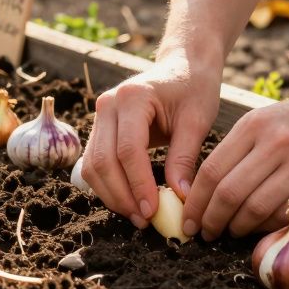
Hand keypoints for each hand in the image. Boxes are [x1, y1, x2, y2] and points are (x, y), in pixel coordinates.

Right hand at [82, 51, 221, 227]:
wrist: (183, 66)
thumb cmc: (194, 89)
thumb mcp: (197, 121)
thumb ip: (184, 158)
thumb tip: (179, 199)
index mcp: (133, 98)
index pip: (128, 150)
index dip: (138, 184)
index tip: (152, 212)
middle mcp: (108, 104)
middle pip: (102, 161)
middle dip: (121, 196)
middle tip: (144, 221)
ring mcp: (100, 115)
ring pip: (92, 166)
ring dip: (111, 195)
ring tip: (138, 216)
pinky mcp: (100, 128)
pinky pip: (95, 163)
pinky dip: (108, 186)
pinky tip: (129, 201)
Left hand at [182, 77, 288, 239]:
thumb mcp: (264, 121)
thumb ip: (237, 150)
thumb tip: (204, 192)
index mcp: (254, 125)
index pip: (212, 170)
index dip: (195, 201)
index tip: (188, 220)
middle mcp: (276, 143)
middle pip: (229, 193)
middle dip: (211, 220)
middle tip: (205, 232)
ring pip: (255, 208)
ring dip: (237, 228)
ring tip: (230, 231)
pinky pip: (286, 214)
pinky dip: (266, 226)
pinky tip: (259, 227)